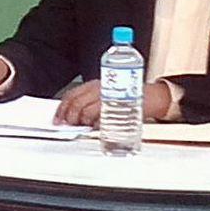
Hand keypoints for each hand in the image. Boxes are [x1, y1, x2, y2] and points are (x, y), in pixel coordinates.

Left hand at [54, 80, 173, 126]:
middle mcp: (100, 87)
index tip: (58, 119)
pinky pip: (101, 115)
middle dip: (69, 116)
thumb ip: (90, 104)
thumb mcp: (105, 96)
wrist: (151, 97)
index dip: (62, 108)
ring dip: (81, 120)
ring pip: (86, 109)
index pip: (71, 94)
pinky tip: (95, 126)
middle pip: (76, 102)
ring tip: (83, 125)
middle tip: (69, 124)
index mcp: (94, 84)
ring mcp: (108, 96)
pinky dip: (95, 122)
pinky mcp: (118, 105)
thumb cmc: (128, 98)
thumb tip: (73, 117)